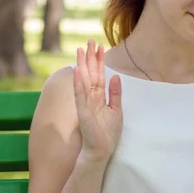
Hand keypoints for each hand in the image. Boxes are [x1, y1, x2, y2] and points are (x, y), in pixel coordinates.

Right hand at [73, 40, 122, 160]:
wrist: (100, 151)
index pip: (99, 75)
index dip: (99, 61)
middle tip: (89, 41)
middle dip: (90, 58)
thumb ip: (115, 94)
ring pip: (83, 80)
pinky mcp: (83, 112)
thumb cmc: (107, 133)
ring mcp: (85, 104)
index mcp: (99, 97)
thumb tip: (115, 76)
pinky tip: (77, 71)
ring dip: (82, 65)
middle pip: (90, 74)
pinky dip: (79, 83)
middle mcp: (91, 98)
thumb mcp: (116, 110)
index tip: (100, 47)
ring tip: (81, 50)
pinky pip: (80, 95)